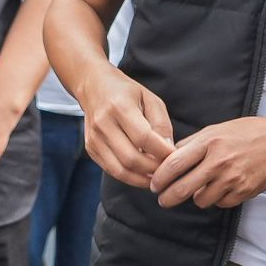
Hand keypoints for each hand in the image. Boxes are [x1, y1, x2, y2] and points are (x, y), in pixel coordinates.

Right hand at [79, 71, 176, 188]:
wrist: (93, 86)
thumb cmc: (126, 92)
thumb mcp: (150, 99)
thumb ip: (162, 124)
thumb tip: (168, 151)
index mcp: (119, 106)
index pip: (143, 137)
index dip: (162, 152)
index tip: (175, 157)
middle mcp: (103, 123)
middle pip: (131, 158)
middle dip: (153, 169)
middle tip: (168, 170)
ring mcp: (94, 138)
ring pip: (120, 170)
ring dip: (141, 178)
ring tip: (157, 177)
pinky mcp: (90, 148)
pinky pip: (112, 170)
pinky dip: (130, 177)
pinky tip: (143, 174)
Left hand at [151, 115, 265, 210]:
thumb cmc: (246, 133)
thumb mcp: (216, 129)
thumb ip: (192, 144)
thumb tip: (167, 158)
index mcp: (209, 142)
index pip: (174, 164)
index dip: (160, 178)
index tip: (154, 185)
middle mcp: (219, 161)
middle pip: (183, 188)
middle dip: (168, 197)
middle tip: (163, 200)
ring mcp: (232, 178)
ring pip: (201, 200)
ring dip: (197, 197)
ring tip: (201, 188)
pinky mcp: (243, 191)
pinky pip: (221, 203)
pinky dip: (218, 199)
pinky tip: (222, 187)